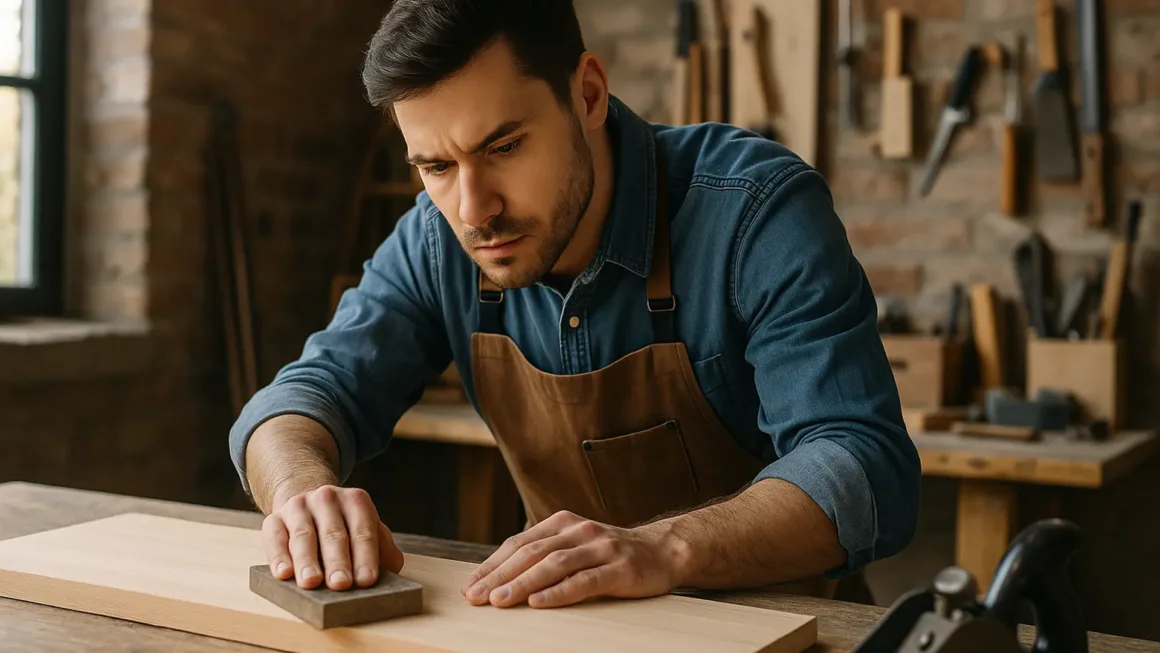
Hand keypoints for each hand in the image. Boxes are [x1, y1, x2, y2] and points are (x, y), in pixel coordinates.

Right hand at [262, 484, 404, 590]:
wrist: (308, 505)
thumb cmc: (344, 526)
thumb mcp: (367, 529)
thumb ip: (382, 548)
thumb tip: (392, 569)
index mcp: (355, 501)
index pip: (363, 531)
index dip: (366, 556)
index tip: (366, 580)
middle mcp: (327, 499)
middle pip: (334, 533)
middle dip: (338, 561)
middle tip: (341, 584)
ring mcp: (299, 507)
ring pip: (303, 536)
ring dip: (307, 561)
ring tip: (311, 583)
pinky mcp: (274, 519)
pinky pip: (275, 537)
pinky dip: (279, 556)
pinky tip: (283, 573)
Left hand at [460, 510, 685, 608]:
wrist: (663, 550)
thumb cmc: (611, 554)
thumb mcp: (575, 546)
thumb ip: (545, 554)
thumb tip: (500, 577)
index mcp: (562, 523)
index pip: (519, 544)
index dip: (492, 565)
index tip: (470, 586)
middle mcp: (579, 531)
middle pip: (531, 553)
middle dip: (499, 576)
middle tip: (475, 597)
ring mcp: (600, 548)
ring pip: (554, 565)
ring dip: (523, 583)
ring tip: (500, 601)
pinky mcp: (619, 568)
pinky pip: (584, 580)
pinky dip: (559, 591)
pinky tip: (539, 602)